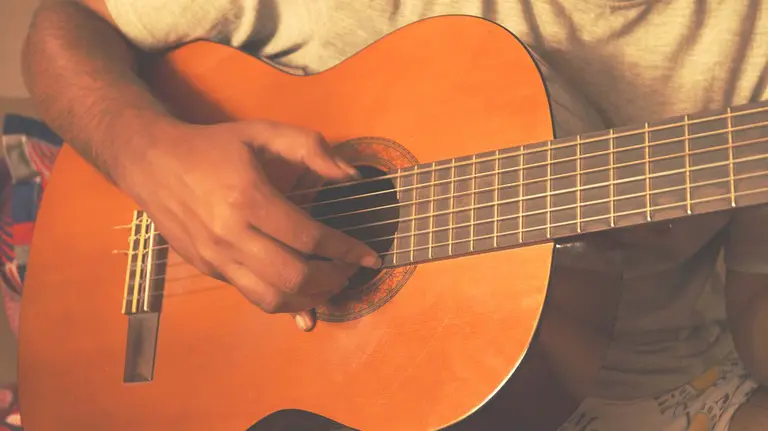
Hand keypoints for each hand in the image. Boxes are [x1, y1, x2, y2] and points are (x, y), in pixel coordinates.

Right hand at [117, 119, 380, 330]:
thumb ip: (311, 148)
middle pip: (294, 276)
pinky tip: (305, 296)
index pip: (309, 237)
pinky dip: (285, 302)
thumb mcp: (262, 133)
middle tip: (351, 269)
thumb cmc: (212, 146)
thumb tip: (351, 176)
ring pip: (273, 298)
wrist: (152, 162)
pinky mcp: (210, 268)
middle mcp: (229, 234)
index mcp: (247, 198)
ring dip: (311, 298)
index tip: (370, 256)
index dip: (346, 250)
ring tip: (332, 283)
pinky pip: (253, 297)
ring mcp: (216, 257)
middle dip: (334, 278)